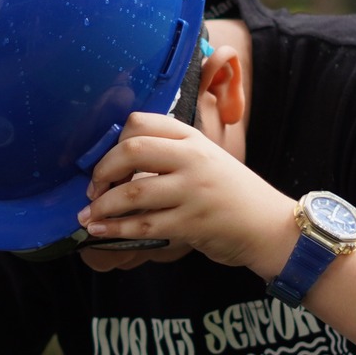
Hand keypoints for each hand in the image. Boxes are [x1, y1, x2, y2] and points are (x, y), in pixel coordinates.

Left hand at [76, 113, 295, 275]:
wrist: (269, 226)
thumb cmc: (231, 194)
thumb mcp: (206, 160)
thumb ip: (171, 153)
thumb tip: (117, 159)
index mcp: (192, 138)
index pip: (140, 123)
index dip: (112, 142)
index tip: (103, 162)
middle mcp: (193, 159)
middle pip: (131, 151)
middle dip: (102, 171)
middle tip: (91, 189)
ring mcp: (194, 190)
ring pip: (134, 191)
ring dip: (102, 205)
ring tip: (87, 216)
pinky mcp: (193, 222)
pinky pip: (144, 224)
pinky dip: (115, 229)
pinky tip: (99, 231)